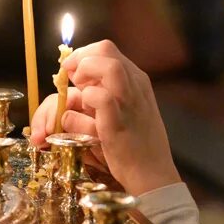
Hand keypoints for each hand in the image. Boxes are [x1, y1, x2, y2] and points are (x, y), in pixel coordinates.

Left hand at [29, 40, 179, 195]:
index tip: (70, 71)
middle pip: (106, 49)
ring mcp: (130, 103)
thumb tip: (79, 78)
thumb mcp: (125, 110)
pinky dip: (86, 100)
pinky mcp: (119, 122)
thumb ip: (105, 91)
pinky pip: (100, 98)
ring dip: (86, 73)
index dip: (83, 55)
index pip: (106, 49)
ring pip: (109, 66)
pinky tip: (85, 112)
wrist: (153, 174)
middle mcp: (135, 86)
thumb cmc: (135, 144)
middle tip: (70, 78)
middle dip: (80, 59)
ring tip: (78, 89)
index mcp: (137, 80)